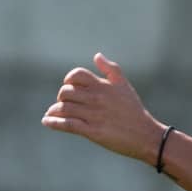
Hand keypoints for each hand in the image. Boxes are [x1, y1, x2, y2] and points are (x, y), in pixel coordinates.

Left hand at [40, 53, 164, 161]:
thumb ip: (111, 69)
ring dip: (54, 111)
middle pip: (66, 92)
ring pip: (64, 109)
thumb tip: (97, 55)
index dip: (69, 80)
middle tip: (64, 104)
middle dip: (61, 98)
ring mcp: (93, 115)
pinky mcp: (92, 131)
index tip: (69, 87)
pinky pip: (68, 125)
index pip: (76, 75)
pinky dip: (54, 123)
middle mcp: (96, 98)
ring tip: (51, 114)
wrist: (145, 135)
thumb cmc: (134, 111)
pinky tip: (46, 122)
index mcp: (103, 86)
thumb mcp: (124, 86)